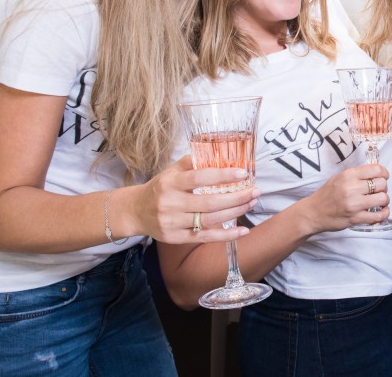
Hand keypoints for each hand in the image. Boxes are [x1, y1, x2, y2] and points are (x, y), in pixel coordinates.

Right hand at [132, 155, 259, 243]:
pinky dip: (226, 235)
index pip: (199, 178)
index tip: (243, 174)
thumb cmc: (160, 187)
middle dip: (237, 197)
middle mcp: (170, 204)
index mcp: (170, 183)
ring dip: (235, 212)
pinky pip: (205, 237)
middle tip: (255, 191)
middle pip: (209, 202)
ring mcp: (173, 223)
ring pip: (210, 220)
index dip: (222, 175)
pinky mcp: (176, 238)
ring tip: (251, 203)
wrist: (136, 211)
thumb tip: (218, 154)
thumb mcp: (171, 171)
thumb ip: (192, 163)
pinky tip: (243, 230)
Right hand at [303, 163, 391, 231]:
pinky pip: (379, 216)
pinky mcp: (355, 218)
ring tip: (379, 202)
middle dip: (384, 188)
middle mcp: (351, 188)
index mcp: (348, 175)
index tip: (384, 177)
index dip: (384, 173)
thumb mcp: (339, 178)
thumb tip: (376, 173)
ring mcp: (354, 204)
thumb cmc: (326, 195)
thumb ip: (356, 175)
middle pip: (382, 184)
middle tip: (379, 191)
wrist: (313, 213)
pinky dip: (384, 214)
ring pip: (383, 199)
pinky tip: (382, 212)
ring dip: (384, 201)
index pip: (376, 169)